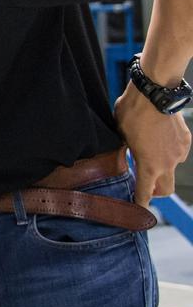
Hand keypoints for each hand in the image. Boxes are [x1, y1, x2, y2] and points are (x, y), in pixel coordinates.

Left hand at [115, 83, 191, 206]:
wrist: (155, 93)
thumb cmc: (132, 113)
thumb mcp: (121, 135)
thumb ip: (127, 150)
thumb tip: (128, 152)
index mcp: (149, 166)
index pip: (145, 194)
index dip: (140, 205)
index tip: (138, 213)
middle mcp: (168, 164)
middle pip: (166, 189)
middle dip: (156, 191)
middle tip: (146, 185)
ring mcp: (180, 152)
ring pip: (172, 168)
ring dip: (163, 166)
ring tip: (149, 150)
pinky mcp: (187, 141)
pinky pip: (178, 152)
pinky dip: (169, 150)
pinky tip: (159, 137)